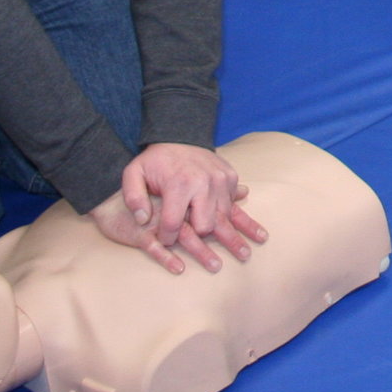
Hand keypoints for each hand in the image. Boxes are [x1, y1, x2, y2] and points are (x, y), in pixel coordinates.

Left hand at [86, 143, 265, 273]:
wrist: (180, 136)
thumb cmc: (154, 161)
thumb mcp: (133, 173)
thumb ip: (133, 197)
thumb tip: (143, 221)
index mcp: (179, 184)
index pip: (173, 224)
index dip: (166, 237)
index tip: (162, 241)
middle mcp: (204, 183)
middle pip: (205, 225)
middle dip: (198, 239)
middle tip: (197, 247)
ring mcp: (220, 180)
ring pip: (225, 218)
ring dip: (232, 238)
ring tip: (244, 255)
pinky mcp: (230, 178)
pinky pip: (234, 205)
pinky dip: (240, 220)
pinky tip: (258, 235)